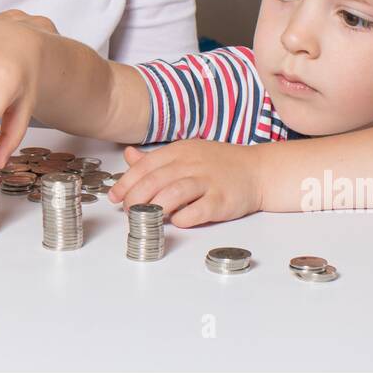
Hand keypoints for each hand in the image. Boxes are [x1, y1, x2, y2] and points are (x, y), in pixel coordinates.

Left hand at [107, 139, 264, 226]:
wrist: (258, 171)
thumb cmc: (219, 164)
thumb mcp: (187, 153)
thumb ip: (157, 158)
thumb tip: (129, 156)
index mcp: (180, 150)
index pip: (146, 166)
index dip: (126, 183)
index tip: (114, 197)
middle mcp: (192, 163)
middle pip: (155, 180)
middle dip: (135, 198)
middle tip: (128, 211)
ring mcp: (208, 181)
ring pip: (173, 193)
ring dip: (155, 208)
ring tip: (147, 218)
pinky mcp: (222, 200)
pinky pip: (197, 211)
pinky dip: (182, 218)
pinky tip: (176, 221)